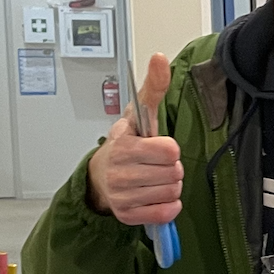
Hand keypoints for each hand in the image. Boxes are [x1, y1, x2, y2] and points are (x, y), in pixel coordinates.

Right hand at [88, 54, 182, 224]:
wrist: (99, 178)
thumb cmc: (124, 145)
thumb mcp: (138, 114)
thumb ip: (154, 87)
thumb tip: (160, 58)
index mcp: (124, 146)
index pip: (170, 151)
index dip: (169, 149)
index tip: (159, 147)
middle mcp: (120, 172)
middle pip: (174, 173)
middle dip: (171, 168)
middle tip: (157, 165)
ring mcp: (122, 195)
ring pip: (172, 192)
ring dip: (170, 186)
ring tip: (155, 178)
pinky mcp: (128, 215)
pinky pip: (166, 213)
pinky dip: (168, 205)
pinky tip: (156, 195)